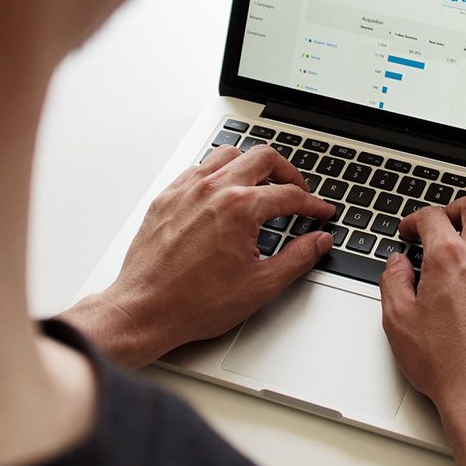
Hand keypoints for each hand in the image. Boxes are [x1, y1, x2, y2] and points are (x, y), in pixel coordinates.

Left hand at [61, 144, 334, 367]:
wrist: (145, 311)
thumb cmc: (194, 302)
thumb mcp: (260, 286)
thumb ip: (298, 258)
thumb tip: (319, 241)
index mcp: (240, 208)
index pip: (289, 194)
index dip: (313, 204)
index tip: (320, 212)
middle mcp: (213, 190)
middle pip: (263, 158)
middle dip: (288, 173)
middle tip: (298, 191)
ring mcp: (186, 190)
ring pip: (228, 155)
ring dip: (251, 165)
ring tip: (261, 185)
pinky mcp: (166, 198)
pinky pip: (197, 169)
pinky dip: (217, 174)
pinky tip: (222, 193)